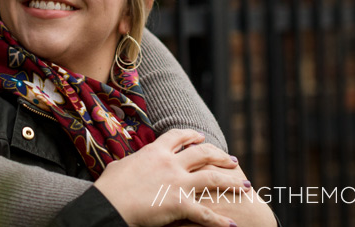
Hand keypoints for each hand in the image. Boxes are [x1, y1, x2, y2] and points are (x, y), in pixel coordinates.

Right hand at [94, 129, 244, 226]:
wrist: (108, 203)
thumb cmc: (109, 187)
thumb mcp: (121, 165)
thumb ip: (134, 162)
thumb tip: (133, 163)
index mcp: (155, 151)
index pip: (179, 137)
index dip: (193, 136)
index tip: (202, 137)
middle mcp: (170, 163)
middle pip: (203, 153)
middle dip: (221, 156)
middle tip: (233, 161)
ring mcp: (177, 183)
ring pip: (212, 177)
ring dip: (232, 181)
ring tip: (245, 184)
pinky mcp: (179, 204)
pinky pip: (205, 214)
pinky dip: (220, 221)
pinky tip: (231, 225)